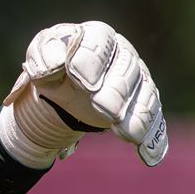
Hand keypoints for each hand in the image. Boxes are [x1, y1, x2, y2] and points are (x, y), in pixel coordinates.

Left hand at [0, 21, 167, 167]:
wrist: (65, 92)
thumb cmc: (54, 70)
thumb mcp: (41, 60)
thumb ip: (45, 56)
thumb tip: (55, 64)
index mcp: (96, 37)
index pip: (99, 39)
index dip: (89, 58)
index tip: (78, 77)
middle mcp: (123, 55)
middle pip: (126, 68)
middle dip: (115, 89)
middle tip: (103, 108)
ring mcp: (138, 80)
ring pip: (144, 95)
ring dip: (136, 116)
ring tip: (125, 133)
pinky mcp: (145, 105)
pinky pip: (153, 121)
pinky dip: (151, 138)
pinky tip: (148, 156)